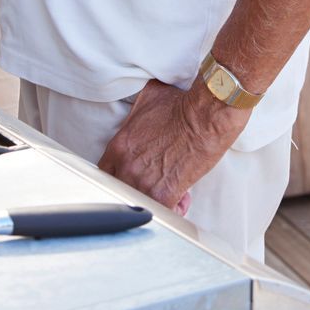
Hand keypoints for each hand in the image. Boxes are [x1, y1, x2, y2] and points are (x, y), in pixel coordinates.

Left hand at [97, 79, 248, 209]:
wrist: (205, 116)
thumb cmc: (182, 106)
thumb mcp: (150, 98)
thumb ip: (136, 111)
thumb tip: (139, 110)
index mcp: (120, 146)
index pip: (104, 172)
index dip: (118, 175)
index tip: (130, 175)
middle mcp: (127, 166)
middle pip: (121, 189)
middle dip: (138, 188)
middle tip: (155, 183)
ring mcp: (144, 182)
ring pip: (141, 202)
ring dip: (156, 198)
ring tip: (172, 190)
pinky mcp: (164, 194)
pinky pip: (163, 211)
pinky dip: (175, 208)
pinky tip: (182, 199)